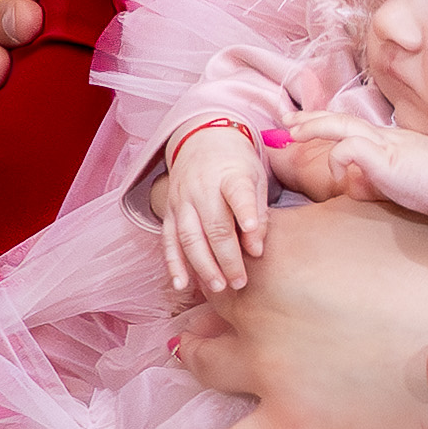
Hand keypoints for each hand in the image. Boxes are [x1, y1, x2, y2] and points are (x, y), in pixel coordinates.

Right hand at [160, 126, 267, 295]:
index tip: (252, 236)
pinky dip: (173, 263)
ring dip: (202, 266)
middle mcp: (201, 188)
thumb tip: (256, 250)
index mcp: (230, 175)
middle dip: (226, 258)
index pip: (238, 194)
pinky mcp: (169, 212)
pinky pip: (168, 240)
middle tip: (240, 283)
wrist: (202, 141)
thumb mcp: (256, 178)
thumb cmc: (237, 166)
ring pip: (188, 237)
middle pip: (213, 226)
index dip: (246, 214)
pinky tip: (181, 284)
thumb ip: (258, 213)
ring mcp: (181, 200)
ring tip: (218, 287)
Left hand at [169, 197, 427, 428]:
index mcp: (275, 246)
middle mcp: (256, 305)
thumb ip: (324, 185)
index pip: (226, 247)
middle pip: (206, 303)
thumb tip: (295, 149)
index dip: (226, 253)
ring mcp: (267, 368)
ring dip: (195, 355)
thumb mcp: (376, 204)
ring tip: (192, 355)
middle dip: (205, 304)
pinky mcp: (290, 423)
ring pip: (204, 362)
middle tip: (209, 308)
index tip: (230, 261)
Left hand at [270, 113, 427, 220]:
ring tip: (293, 132)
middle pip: (341, 119)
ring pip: (342, 125)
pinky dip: (337, 157)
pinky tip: (336, 174)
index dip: (324, 121)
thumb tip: (351, 185)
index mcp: (387, 141)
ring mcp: (385, 144)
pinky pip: (351, 148)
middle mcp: (383, 137)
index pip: (350, 125)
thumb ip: (372, 181)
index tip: (301, 124)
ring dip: (314, 126)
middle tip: (286, 119)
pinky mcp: (386, 158)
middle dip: (310, 117)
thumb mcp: (395, 182)